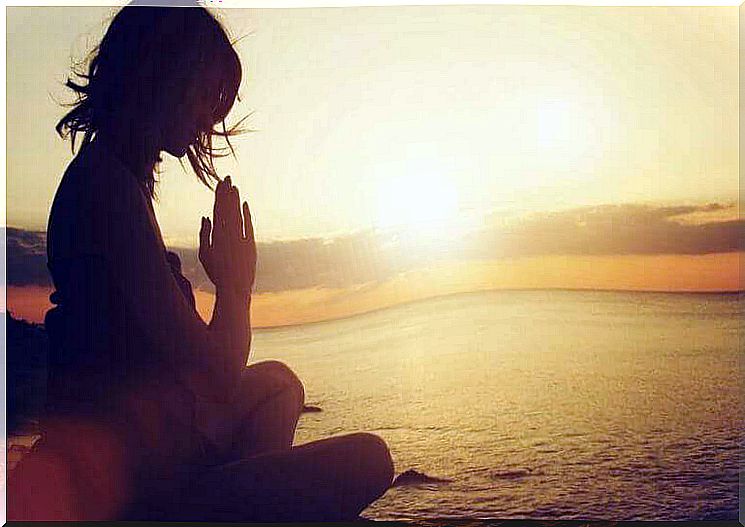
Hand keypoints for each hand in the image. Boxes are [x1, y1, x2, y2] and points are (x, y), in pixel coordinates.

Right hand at [198, 176, 256, 296]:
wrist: (235, 287)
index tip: (220, 184)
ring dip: (236, 199)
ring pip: (237, 214)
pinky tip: (244, 203)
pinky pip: (248, 225)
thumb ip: (204, 233)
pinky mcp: (251, 243)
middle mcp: (228, 234)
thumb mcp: (205, 253)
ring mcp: (241, 238)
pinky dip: (246, 214)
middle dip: (227, 192)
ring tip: (234, 187)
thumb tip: (206, 216)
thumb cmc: (217, 272)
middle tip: (227, 178)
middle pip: (228, 208)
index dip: (219, 196)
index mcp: (216, 235)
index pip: (217, 210)